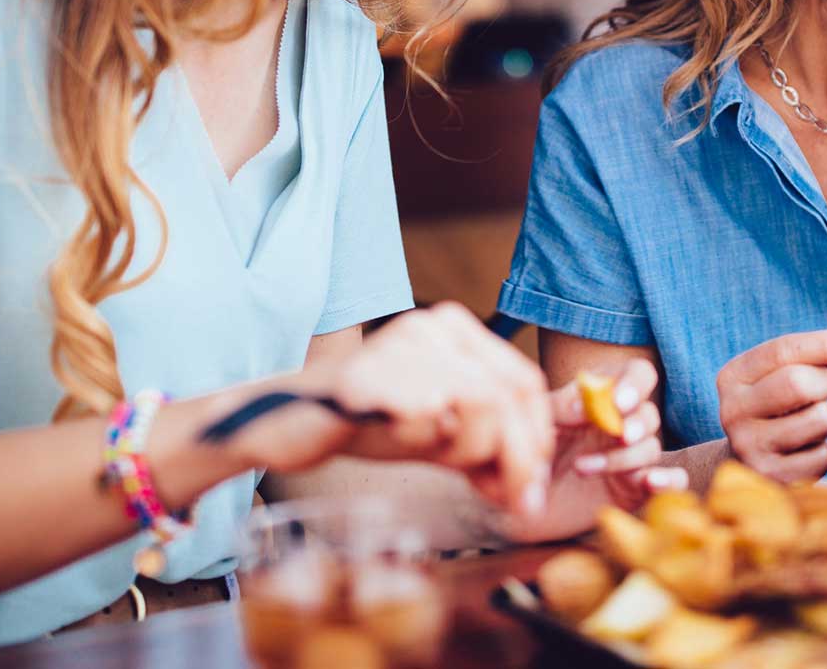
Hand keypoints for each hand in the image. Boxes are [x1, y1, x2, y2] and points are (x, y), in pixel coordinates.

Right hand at [244, 303, 554, 516]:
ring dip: (472, 452)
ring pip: (483, 406)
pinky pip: (432, 420)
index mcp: (454, 329)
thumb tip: (530, 492)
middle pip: (510, 396)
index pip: (524, 382)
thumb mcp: (439, 434)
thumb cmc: (368, 424)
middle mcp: (434, 327)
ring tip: (438, 460)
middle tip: (511, 500)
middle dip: (518, 458)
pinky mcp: (377, 378)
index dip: (536, 438)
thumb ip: (485, 450)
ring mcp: (404, 347)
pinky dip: (429, 446)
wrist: (290, 421)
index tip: (528, 484)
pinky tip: (405, 442)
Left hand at [496, 357, 687, 543]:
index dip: (635, 385)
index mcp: (604, 397)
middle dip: (636, 424)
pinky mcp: (636, 489)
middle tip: (619, 437)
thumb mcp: (538, 422)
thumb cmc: (529, 450)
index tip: (619, 403)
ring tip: (581, 468)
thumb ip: (560, 405)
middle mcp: (622, 424)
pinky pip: (672, 480)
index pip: (638, 375)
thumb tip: (586, 404)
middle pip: (649, 414)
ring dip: (623, 459)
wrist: (521, 500)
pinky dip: (669, 480)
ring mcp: (631, 457)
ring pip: (651, 448)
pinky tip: (651, 482)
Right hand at [716, 329, 826, 482]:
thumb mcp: (785, 375)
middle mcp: (733, 411)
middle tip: (825, 387)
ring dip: (826, 419)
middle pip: (797, 383)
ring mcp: (750, 447)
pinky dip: (822, 451)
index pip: (782, 351)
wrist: (747, 463)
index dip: (825, 344)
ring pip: (818, 419)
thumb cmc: (777, 408)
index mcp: (733, 377)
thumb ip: (820, 358)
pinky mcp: (772, 478)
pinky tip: (802, 452)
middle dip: (825, 382)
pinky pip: (822, 456)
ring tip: (806, 424)